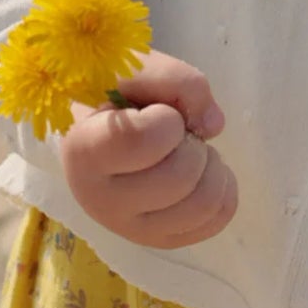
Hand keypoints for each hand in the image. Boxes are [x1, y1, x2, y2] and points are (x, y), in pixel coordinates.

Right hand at [60, 50, 238, 247]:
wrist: (102, 127)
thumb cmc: (116, 94)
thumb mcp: (138, 67)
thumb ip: (175, 79)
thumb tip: (213, 125)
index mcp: (83, 152)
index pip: (140, 142)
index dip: (165, 121)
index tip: (155, 113)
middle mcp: (99, 201)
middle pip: (181, 177)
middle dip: (192, 143)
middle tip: (178, 131)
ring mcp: (130, 228)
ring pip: (203, 204)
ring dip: (212, 166)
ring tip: (191, 151)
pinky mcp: (159, 240)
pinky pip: (216, 220)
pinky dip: (223, 189)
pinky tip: (204, 173)